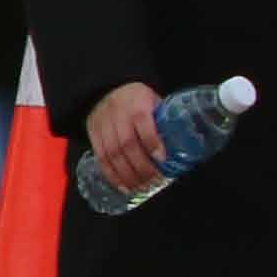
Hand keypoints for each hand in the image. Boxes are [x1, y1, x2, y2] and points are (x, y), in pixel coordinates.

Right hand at [84, 82, 164, 196]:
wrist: (108, 88)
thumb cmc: (138, 99)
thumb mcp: (154, 102)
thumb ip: (164, 122)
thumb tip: (183, 147)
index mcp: (136, 101)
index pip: (141, 121)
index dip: (152, 141)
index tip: (162, 159)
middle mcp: (117, 112)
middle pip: (126, 143)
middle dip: (141, 166)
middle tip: (154, 180)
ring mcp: (102, 123)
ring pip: (112, 154)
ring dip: (128, 175)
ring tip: (141, 187)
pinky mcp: (92, 133)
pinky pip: (101, 158)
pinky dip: (112, 175)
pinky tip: (124, 186)